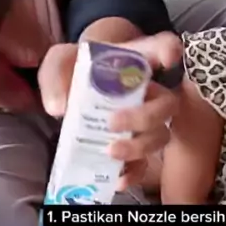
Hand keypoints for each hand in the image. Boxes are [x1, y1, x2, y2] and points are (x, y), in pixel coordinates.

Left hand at [38, 32, 181, 189]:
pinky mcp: (136, 145)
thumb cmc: (76, 67)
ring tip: (111, 151)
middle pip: (167, 104)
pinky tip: (117, 178)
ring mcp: (147, 120)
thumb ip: (56, 74)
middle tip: (112, 122)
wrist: (76, 88)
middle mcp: (150, 90)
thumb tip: (59, 107)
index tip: (168, 58)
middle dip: (145, 117)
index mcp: (135, 61)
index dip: (170, 51)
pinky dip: (134, 173)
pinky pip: (146, 162)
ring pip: (161, 135)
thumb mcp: (61, 61)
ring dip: (140, 146)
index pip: (161, 47)